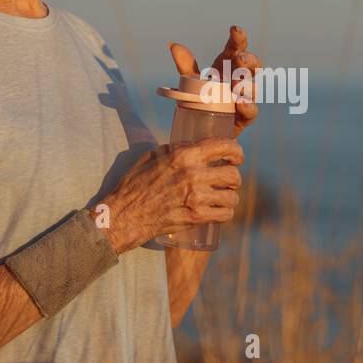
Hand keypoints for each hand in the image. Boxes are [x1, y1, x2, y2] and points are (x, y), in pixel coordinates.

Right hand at [99, 137, 243, 253]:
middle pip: (233, 175)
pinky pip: (225, 214)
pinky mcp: (195, 217)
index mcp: (183, 156)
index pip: (224, 146)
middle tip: (228, 181)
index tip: (237, 157)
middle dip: (234, 177)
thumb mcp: (154, 156)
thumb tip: (195, 146)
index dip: (236, 151)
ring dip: (230, 197)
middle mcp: (192, 175)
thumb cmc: (136, 184)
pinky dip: (225, 213)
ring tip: (223, 197)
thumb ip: (176, 149)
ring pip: (232, 196)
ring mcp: (195, 198)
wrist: (126, 215)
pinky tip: (219, 210)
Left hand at [169, 26, 261, 136]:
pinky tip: (241, 103)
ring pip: (253, 88)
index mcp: (229, 65)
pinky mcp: (244, 117)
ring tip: (237, 84)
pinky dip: (248, 106)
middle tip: (239, 60)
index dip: (239, 38)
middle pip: (253, 65)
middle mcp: (240, 79)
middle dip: (249, 60)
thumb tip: (173, 45)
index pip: (237, 48)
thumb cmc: (201, 98)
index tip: (235, 30)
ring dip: (247, 84)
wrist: (201, 128)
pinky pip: (252, 111)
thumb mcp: (191, 80)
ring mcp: (244, 98)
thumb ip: (185, 65)